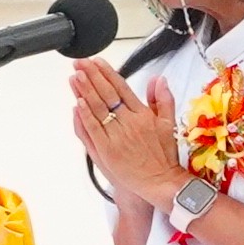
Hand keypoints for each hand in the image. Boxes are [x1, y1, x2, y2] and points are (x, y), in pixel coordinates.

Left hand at [67, 60, 178, 204]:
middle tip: (80, 63)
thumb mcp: (168, 124)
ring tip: (75, 76)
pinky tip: (78, 102)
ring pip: (97, 109)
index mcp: (142, 114)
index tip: (96, 62)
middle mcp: (129, 123)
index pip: (121, 87)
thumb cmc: (163, 157)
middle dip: (91, 76)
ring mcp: (117, 137)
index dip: (107, 72)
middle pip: (107, 94)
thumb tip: (158, 80)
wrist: (160, 182)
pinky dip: (85, 115)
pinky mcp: (107, 151)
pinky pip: (93, 129)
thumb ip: (162, 100)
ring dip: (85, 91)